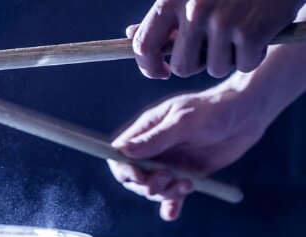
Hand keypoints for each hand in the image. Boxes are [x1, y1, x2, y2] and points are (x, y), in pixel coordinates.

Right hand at [108, 85, 268, 220]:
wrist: (247, 116)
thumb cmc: (214, 109)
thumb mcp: (183, 121)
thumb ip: (155, 139)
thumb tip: (124, 152)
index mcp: (145, 132)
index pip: (120, 156)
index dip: (123, 170)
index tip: (138, 176)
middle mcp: (153, 150)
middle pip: (134, 179)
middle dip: (148, 184)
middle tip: (168, 177)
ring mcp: (170, 165)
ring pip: (154, 190)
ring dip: (167, 193)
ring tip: (189, 183)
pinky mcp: (186, 176)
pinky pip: (172, 198)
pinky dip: (171, 207)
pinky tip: (172, 213)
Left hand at [131, 0, 303, 78]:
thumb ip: (166, 15)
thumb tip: (129, 37)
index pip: (144, 45)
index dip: (149, 65)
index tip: (161, 71)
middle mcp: (194, 11)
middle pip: (182, 67)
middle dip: (197, 63)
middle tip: (215, 43)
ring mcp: (223, 22)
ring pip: (214, 69)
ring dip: (228, 57)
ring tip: (240, 30)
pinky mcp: (250, 32)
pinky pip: (243, 65)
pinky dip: (253, 55)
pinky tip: (260, 32)